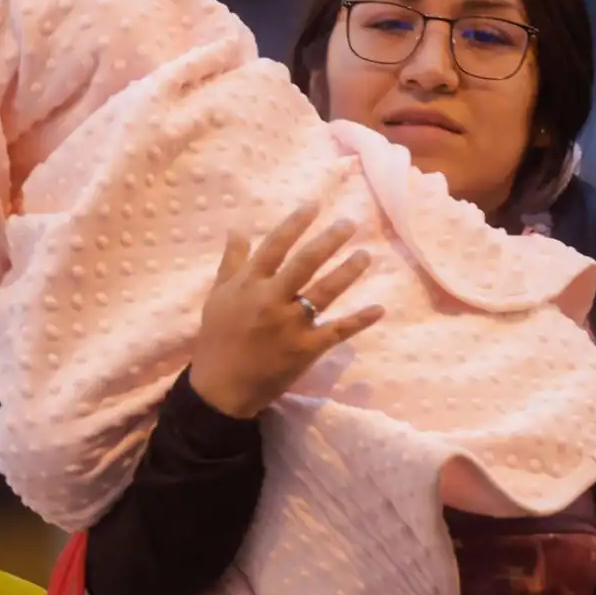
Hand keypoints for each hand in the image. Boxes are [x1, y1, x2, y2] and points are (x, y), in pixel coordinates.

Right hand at [187, 202, 384, 418]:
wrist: (221, 389)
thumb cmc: (217, 340)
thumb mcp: (217, 297)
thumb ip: (231, 263)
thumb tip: (238, 228)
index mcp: (248, 285)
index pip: (274, 247)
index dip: (295, 224)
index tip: (314, 206)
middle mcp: (271, 300)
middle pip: (304, 264)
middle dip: (328, 241)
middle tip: (350, 224)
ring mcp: (290, 326)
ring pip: (324, 292)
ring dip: (347, 272)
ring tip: (366, 255)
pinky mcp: (306, 350)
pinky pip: (336, 331)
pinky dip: (358, 320)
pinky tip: (378, 308)